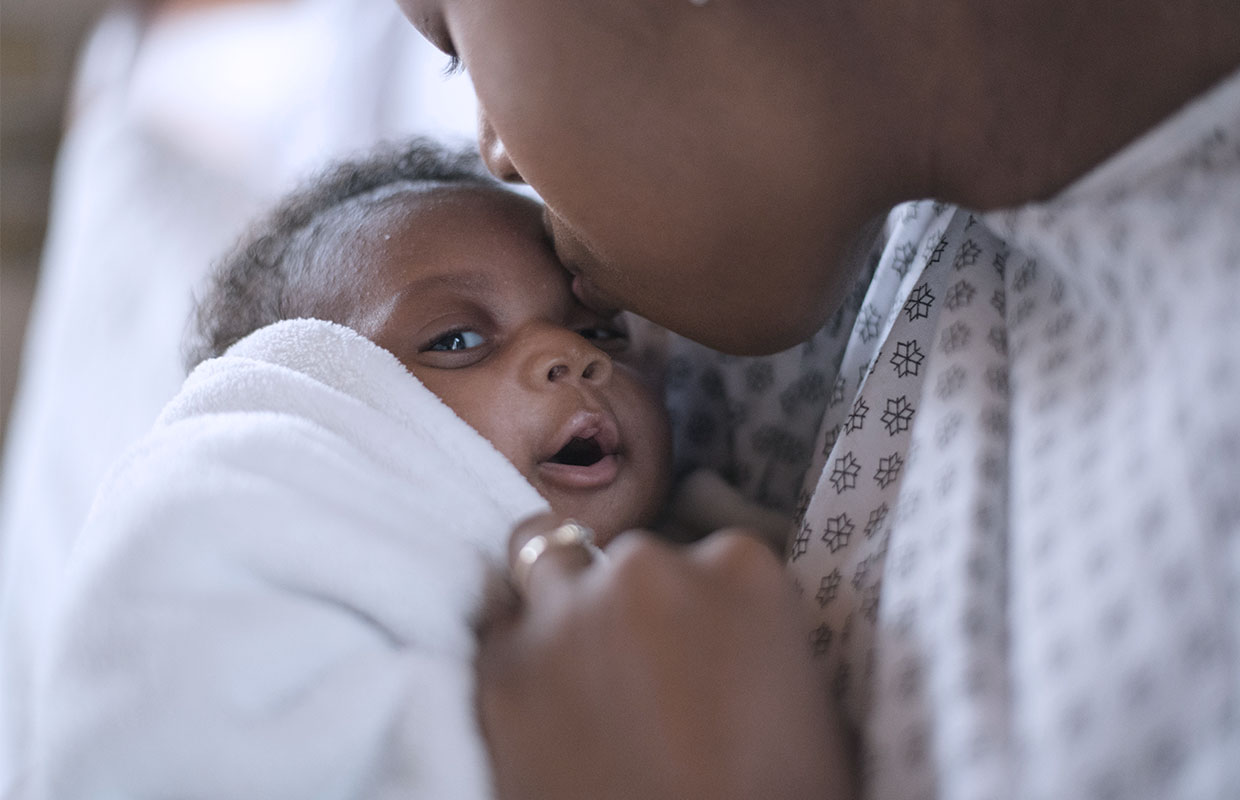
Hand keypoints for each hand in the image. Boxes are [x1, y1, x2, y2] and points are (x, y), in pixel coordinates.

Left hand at [476, 513, 855, 799]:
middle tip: (636, 674)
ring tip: (572, 668)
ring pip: (542, 561)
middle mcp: (648, 567)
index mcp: (741, 569)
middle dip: (627, 603)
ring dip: (558, 603)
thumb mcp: (808, 704)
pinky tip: (540, 715)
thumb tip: (725, 641)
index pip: (706, 554)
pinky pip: (496, 637)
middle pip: (623, 556)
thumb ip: (755, 636)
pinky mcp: (503, 670)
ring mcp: (568, 613)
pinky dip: (514, 664)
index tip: (695, 652)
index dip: (698, 606)